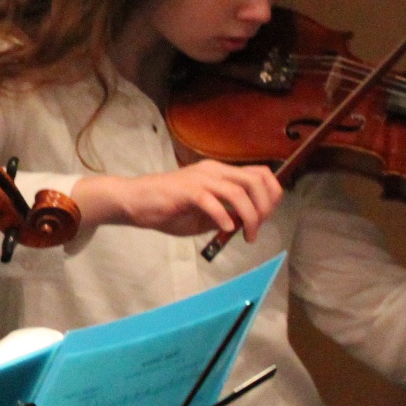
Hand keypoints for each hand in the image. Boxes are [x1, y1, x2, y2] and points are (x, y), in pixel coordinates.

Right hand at [77, 160, 284, 241]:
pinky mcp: (187, 191)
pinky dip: (224, 217)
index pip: (260, 173)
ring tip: (247, 235)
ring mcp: (200, 179)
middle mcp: (214, 171)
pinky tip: (225, 229)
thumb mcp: (204, 212)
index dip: (272, 194)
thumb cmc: (167, 208)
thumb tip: (246, 222)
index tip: (267, 217)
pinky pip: (213, 202)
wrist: (134, 202)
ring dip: (250, 216)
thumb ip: (226, 213)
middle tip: (258, 229)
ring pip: (239, 192)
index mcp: (220, 172)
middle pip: (255, 181)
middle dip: (265, 207)